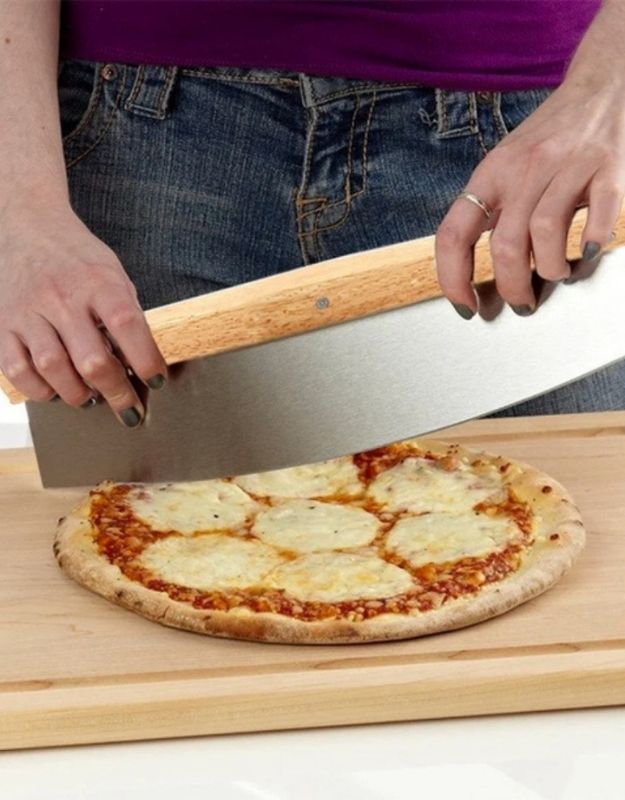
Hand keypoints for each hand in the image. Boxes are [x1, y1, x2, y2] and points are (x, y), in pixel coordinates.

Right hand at [0, 191, 166, 424]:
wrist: (28, 227)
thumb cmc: (79, 259)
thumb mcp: (114, 275)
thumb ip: (127, 314)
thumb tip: (142, 364)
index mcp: (99, 282)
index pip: (127, 325)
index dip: (146, 359)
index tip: (156, 380)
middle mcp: (62, 297)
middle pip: (91, 359)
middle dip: (115, 392)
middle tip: (128, 408)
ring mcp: (29, 311)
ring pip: (53, 369)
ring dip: (77, 395)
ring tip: (91, 398)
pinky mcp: (3, 324)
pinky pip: (18, 370)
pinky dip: (40, 390)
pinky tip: (56, 390)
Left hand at [435, 77, 624, 317]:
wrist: (598, 88)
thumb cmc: (547, 138)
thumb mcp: (504, 167)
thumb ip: (490, 211)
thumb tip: (472, 270)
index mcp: (491, 174)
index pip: (454, 234)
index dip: (453, 279)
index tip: (465, 305)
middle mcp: (524, 169)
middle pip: (506, 245)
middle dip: (512, 287)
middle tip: (522, 302)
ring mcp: (567, 166)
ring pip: (546, 233)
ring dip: (551, 269)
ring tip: (556, 274)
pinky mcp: (607, 166)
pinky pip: (598, 213)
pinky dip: (592, 241)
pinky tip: (587, 251)